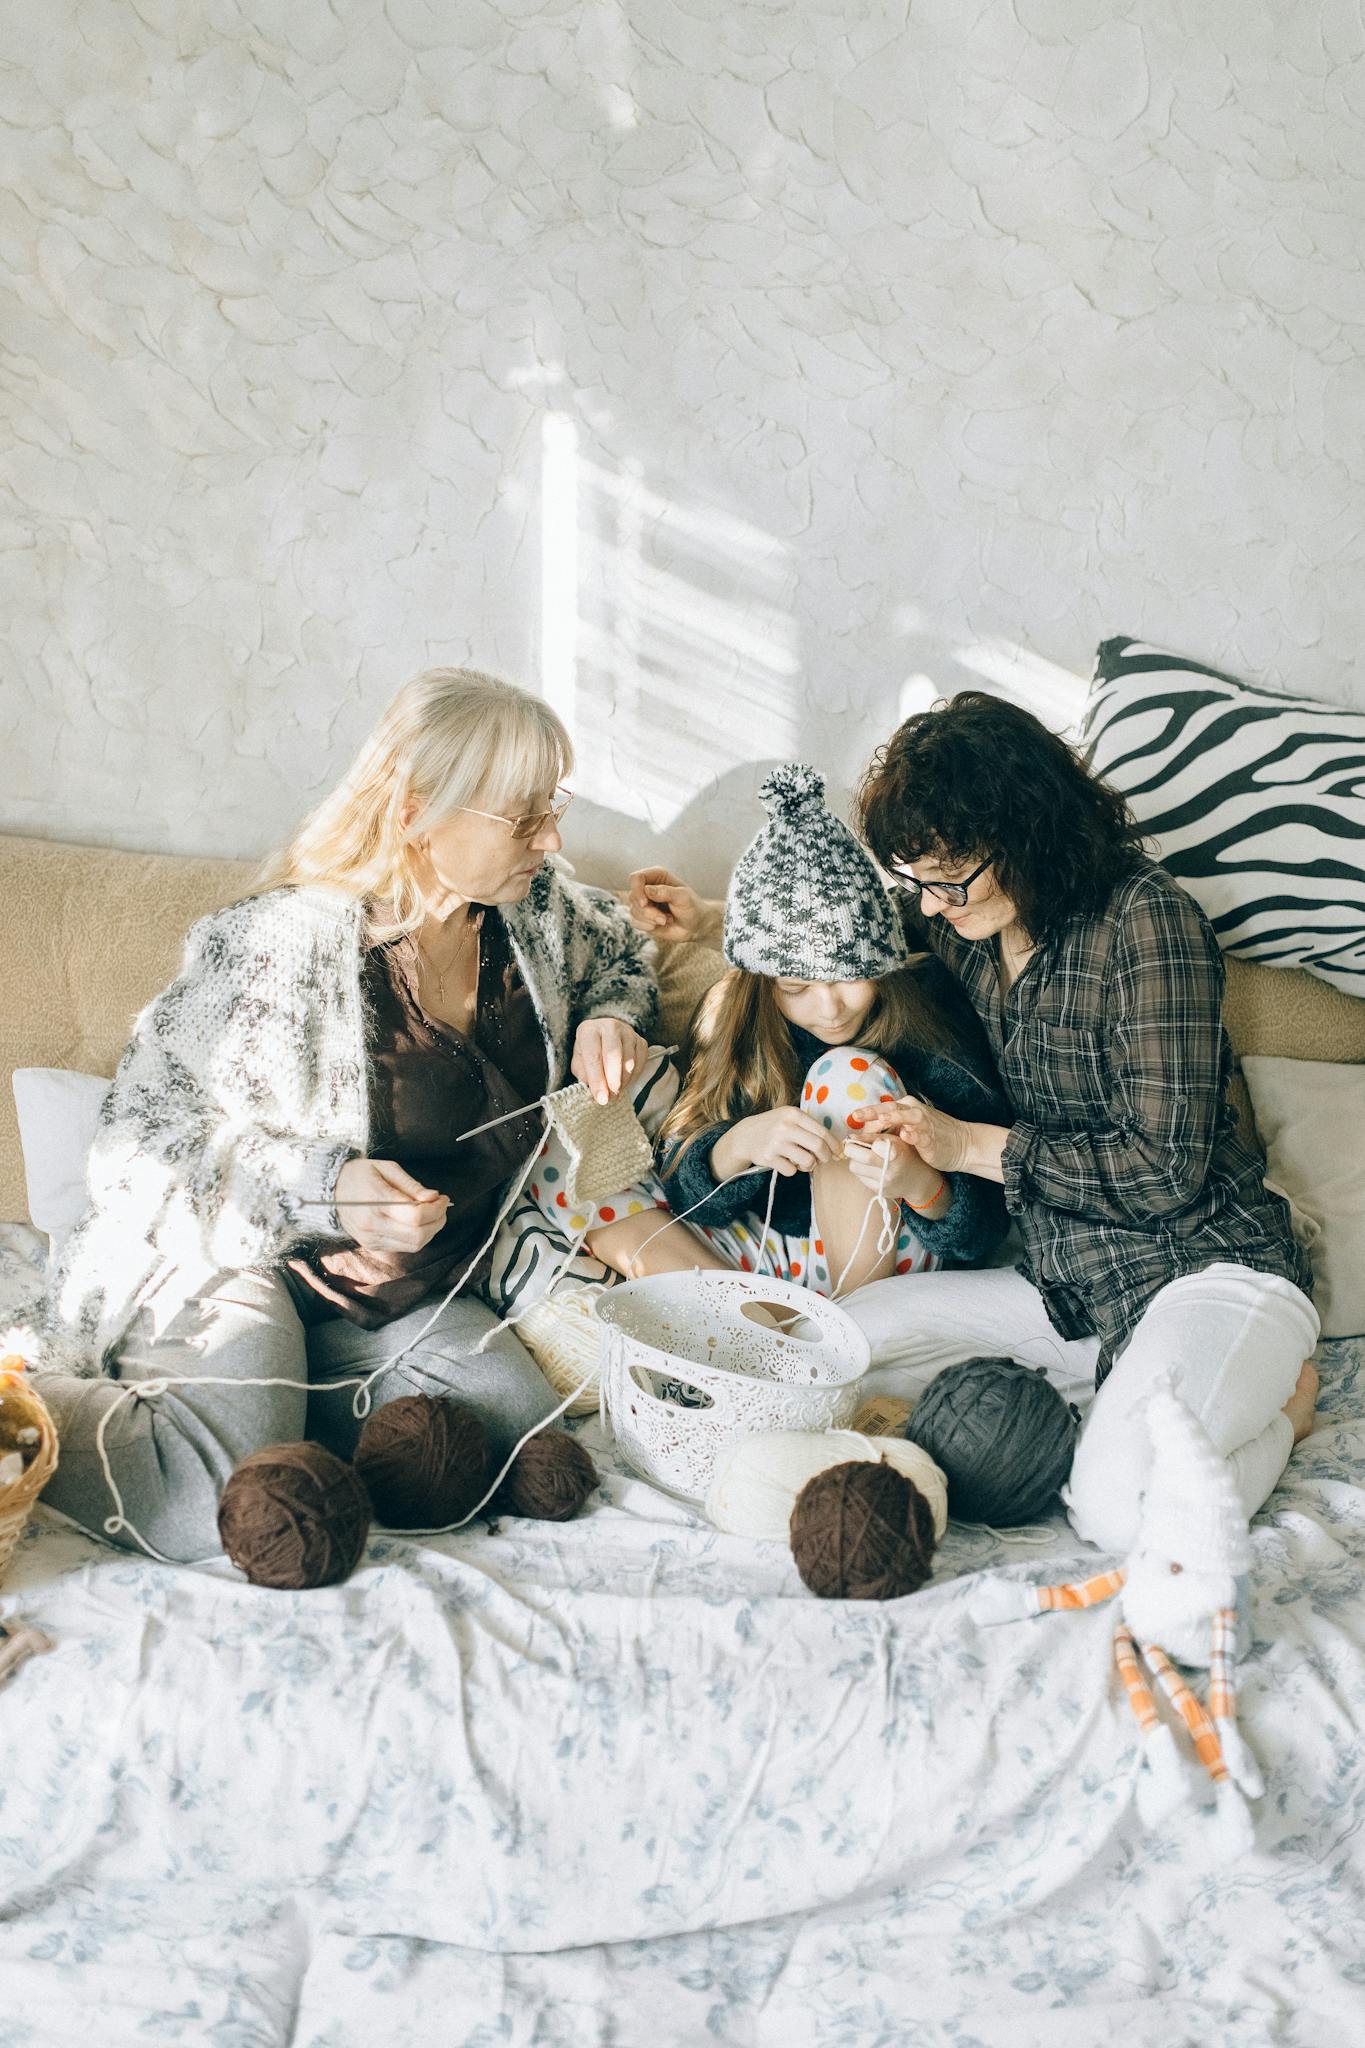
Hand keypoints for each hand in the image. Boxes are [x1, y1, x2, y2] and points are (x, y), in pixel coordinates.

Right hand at [333, 1158, 448, 1251]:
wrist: (330, 1189)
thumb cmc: (361, 1174)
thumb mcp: (387, 1168)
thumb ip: (412, 1185)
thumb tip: (434, 1198)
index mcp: (376, 1201)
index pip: (416, 1216)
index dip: (436, 1209)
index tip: (442, 1197)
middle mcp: (372, 1225)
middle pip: (418, 1235)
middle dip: (438, 1221)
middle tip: (441, 1206)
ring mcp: (371, 1238)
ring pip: (413, 1245)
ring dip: (431, 1231)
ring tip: (432, 1213)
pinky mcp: (372, 1246)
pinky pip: (404, 1247)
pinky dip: (417, 1237)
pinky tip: (417, 1222)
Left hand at [572, 1016, 648, 1103]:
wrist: (605, 1038)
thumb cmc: (590, 1052)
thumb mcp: (580, 1063)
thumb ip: (584, 1075)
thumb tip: (596, 1089)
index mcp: (589, 1030)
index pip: (593, 1056)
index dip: (597, 1079)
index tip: (601, 1098)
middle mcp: (609, 1026)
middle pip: (614, 1054)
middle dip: (613, 1079)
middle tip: (611, 1096)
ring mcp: (628, 1032)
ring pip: (629, 1060)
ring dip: (623, 1081)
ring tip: (616, 1091)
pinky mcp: (641, 1040)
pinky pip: (641, 1062)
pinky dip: (634, 1077)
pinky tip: (625, 1082)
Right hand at [627, 867, 715, 943]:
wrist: (695, 925)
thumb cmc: (692, 907)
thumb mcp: (682, 897)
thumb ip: (665, 892)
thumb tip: (647, 890)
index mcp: (657, 876)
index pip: (636, 878)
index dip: (637, 890)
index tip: (644, 904)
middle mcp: (647, 887)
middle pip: (633, 896)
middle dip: (647, 911)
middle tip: (664, 918)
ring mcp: (643, 903)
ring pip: (633, 911)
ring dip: (650, 919)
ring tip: (666, 920)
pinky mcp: (642, 917)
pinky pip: (634, 922)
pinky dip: (647, 926)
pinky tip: (661, 925)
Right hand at [712, 1106, 842, 1179]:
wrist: (745, 1135)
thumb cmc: (775, 1127)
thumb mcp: (790, 1118)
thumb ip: (811, 1128)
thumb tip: (837, 1147)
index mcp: (793, 1114)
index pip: (822, 1132)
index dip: (834, 1145)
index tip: (838, 1152)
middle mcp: (785, 1126)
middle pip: (818, 1147)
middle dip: (825, 1157)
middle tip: (823, 1160)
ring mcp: (776, 1142)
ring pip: (807, 1161)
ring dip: (809, 1165)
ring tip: (802, 1161)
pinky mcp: (768, 1157)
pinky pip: (792, 1171)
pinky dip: (792, 1170)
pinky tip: (785, 1162)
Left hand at [842, 1132, 943, 1207]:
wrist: (918, 1180)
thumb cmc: (906, 1154)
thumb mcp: (895, 1140)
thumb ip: (872, 1137)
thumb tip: (850, 1137)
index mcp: (896, 1153)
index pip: (871, 1145)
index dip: (861, 1141)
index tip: (859, 1139)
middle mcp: (890, 1170)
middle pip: (857, 1160)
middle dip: (850, 1150)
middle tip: (852, 1146)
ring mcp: (884, 1183)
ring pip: (855, 1168)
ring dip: (855, 1161)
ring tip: (864, 1157)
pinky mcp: (879, 1191)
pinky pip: (860, 1178)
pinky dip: (861, 1171)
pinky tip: (871, 1167)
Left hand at [853, 1097, 975, 1174]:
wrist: (962, 1144)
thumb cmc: (932, 1136)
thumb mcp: (909, 1128)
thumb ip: (891, 1127)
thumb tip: (865, 1133)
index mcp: (906, 1107)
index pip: (883, 1108)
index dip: (867, 1114)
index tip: (852, 1119)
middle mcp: (914, 1111)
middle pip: (890, 1109)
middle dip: (872, 1112)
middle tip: (856, 1116)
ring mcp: (924, 1124)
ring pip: (906, 1117)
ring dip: (893, 1118)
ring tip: (880, 1120)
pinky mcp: (932, 1138)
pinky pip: (922, 1134)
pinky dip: (914, 1134)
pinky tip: (906, 1136)